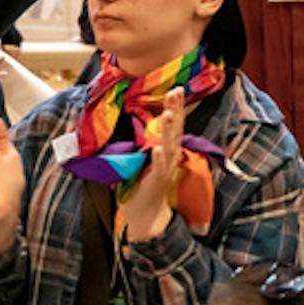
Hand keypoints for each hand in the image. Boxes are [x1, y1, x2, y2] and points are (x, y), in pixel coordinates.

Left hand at [121, 89, 186, 242]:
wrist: (147, 215)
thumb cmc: (143, 185)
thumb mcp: (142, 159)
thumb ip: (141, 143)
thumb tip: (128, 125)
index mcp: (167, 149)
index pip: (173, 124)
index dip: (175, 107)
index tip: (176, 89)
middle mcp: (170, 156)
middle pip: (175, 129)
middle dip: (176, 110)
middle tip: (176, 91)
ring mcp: (165, 169)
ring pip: (169, 145)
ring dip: (168, 130)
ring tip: (168, 114)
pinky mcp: (157, 182)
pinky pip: (159, 168)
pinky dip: (159, 158)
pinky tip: (157, 148)